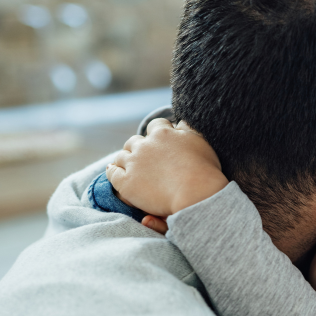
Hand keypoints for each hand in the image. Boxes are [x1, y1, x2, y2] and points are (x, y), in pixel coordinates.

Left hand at [107, 119, 228, 219]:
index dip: (157, 132)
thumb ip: (187, 129)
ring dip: (125, 159)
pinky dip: (112, 171)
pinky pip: (112, 173)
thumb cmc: (204, 169)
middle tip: (145, 158)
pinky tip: (113, 171)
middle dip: (138, 147)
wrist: (196, 194)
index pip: (155, 126)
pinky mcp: (126, 183)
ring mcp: (133, 164)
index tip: (160, 140)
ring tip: (129, 166)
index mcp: (163, 133)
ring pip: (121, 156)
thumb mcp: (200, 141)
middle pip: (134, 141)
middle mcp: (145, 145)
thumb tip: (179, 122)